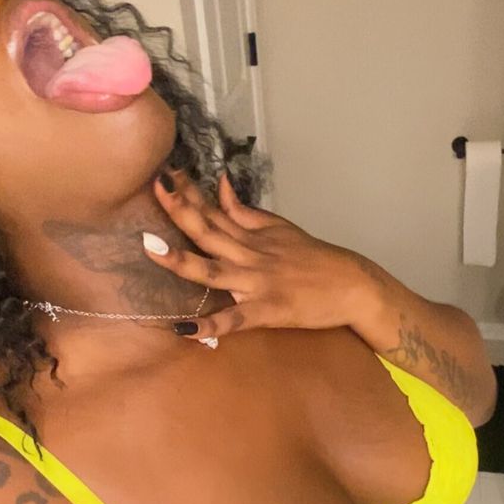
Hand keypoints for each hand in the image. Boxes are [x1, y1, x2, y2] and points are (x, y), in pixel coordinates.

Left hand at [143, 167, 367, 342]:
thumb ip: (244, 211)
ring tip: (152, 248)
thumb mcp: (279, 228)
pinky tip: (186, 329)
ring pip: (213, 271)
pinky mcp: (267, 311)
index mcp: (251, 236)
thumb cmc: (314, 258)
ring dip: (182, 261)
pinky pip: (235, 319)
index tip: (165, 174)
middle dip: (180, 210)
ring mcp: (257, 283)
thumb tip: (219, 185)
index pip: (213, 210)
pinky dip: (211, 326)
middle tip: (156, 187)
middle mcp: (250, 255)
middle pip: (208, 231)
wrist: (352, 285)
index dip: (188, 193)